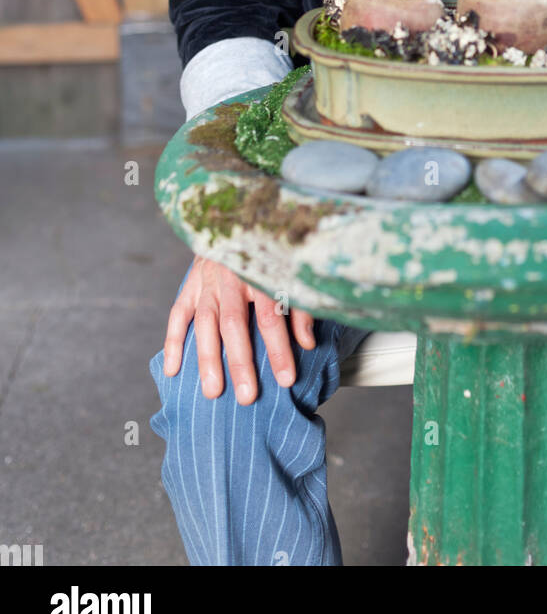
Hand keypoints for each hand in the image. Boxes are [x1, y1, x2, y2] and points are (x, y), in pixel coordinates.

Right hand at [162, 255, 316, 403]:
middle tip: (247, 396)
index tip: (286, 380)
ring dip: (207, 358)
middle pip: (233, 323)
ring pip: (204, 322)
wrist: (240, 217)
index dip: (279, 349)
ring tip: (212, 391)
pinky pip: (177, 313)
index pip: (270, 316)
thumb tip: (306, 343)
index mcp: (261, 273)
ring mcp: (207, 280)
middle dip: (239, 362)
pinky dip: (173, 341)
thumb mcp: (292, 273)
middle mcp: (232, 277)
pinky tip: (173, 369)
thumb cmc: (271, 252)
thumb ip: (300, 307)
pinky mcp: (190, 282)